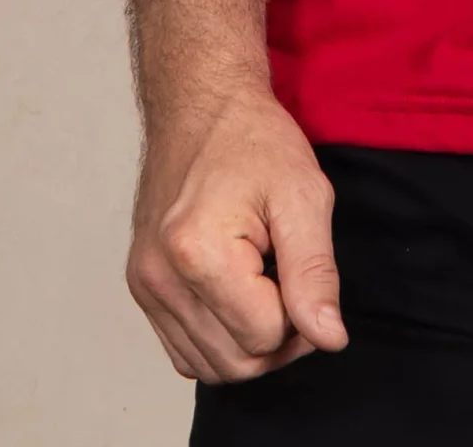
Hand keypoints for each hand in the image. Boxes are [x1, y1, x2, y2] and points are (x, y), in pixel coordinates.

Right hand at [126, 84, 348, 383]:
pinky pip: (186, 352)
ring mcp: (145, 286)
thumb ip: (316, 274)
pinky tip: (238, 293)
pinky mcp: (143, 288)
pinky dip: (220, 339)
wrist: (203, 106)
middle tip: (291, 278)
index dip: (300, 312)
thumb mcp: (304, 196)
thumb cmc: (253, 141)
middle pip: (237, 363)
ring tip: (264, 280)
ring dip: (249, 340)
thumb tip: (329, 339)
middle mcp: (160, 278)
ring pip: (211, 366)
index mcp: (198, 253)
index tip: (302, 265)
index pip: (266, 337)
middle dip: (278, 335)